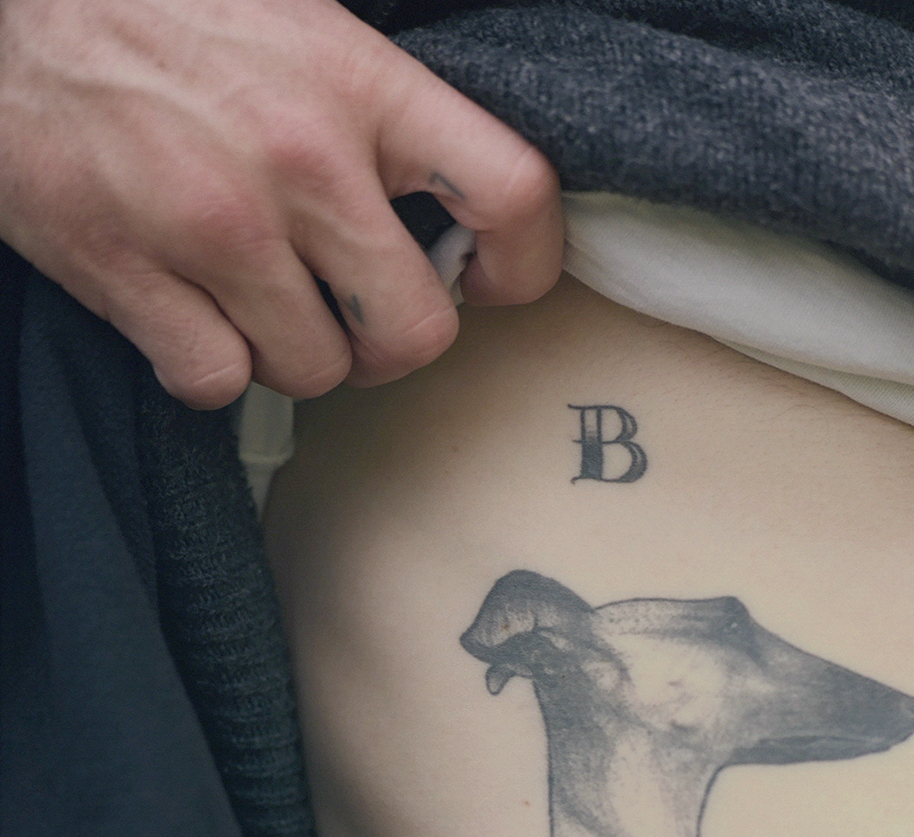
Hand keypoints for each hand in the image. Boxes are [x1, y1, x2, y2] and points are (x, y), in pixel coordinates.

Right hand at [0, 0, 561, 407]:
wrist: (3, 2)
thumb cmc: (156, 7)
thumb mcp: (299, 17)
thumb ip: (381, 105)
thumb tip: (448, 193)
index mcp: (356, 81)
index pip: (511, 193)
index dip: (523, 263)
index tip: (489, 279)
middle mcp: (299, 159)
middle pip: (416, 331)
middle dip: (391, 342)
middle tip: (356, 312)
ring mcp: (213, 226)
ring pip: (314, 372)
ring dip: (294, 353)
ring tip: (256, 298)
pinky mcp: (127, 273)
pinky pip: (215, 383)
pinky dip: (207, 367)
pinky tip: (188, 312)